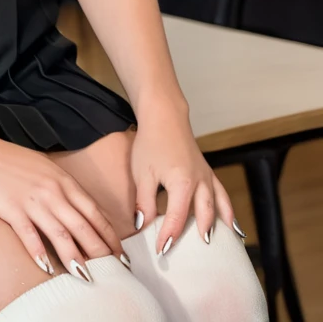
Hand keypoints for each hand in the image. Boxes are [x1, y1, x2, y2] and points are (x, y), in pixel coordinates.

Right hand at [0, 131, 127, 279]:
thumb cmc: (11, 161)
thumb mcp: (44, 169)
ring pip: (60, 233)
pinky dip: (39, 251)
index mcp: (62, 180)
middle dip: (101, 251)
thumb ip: (63, 188)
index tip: (120, 254)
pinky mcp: (11, 208)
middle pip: (82, 225)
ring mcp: (32, 200)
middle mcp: (52, 191)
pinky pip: (29, 234)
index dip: (109, 235)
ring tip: (86, 276)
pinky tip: (46, 266)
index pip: (93, 211)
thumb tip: (80, 211)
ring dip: (74, 257)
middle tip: (114, 272)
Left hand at [131, 100, 238, 252]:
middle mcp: (200, 182)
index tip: (161, 252)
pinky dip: (228, 212)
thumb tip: (142, 227)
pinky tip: (234, 226)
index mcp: (182, 183)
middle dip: (196, 237)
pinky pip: (222, 195)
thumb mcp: (142, 173)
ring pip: (218, 207)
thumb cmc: (151, 142)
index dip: (169, 236)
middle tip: (193, 258)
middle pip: (202, 217)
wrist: (164, 115)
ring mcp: (207, 176)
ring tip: (223, 248)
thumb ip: (143, 202)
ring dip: (219, 228)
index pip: (176, 218)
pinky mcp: (208, 172)